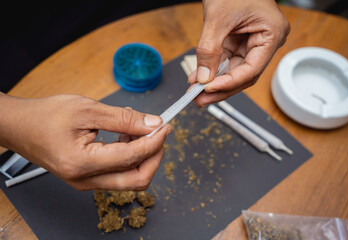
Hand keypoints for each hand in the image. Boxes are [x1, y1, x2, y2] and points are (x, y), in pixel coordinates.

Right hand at [0, 93, 170, 190]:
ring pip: (130, 178)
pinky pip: (118, 172)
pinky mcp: (88, 178)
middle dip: (155, 156)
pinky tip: (126, 135)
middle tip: (159, 133)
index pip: (132, 158)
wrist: (21, 126)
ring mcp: (86, 182)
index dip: (154, 142)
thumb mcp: (88, 110)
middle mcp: (85, 180)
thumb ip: (124, 119)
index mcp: (82, 163)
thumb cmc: (46, 116)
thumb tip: (153, 124)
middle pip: (137, 179)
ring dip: (142, 155)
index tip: (165, 126)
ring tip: (137, 128)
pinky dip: (130, 155)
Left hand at [189, 0, 289, 106]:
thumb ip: (210, 50)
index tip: (208, 89)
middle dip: (220, 88)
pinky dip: (213, 70)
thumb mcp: (218, 19)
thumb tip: (203, 78)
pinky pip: (228, 61)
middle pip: (244, 74)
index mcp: (272, 34)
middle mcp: (266, 41)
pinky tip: (199, 79)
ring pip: (235, 70)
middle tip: (200, 100)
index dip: (229, 83)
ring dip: (215, 82)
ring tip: (196, 93)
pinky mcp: (241, 41)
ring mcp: (254, 42)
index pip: (252, 69)